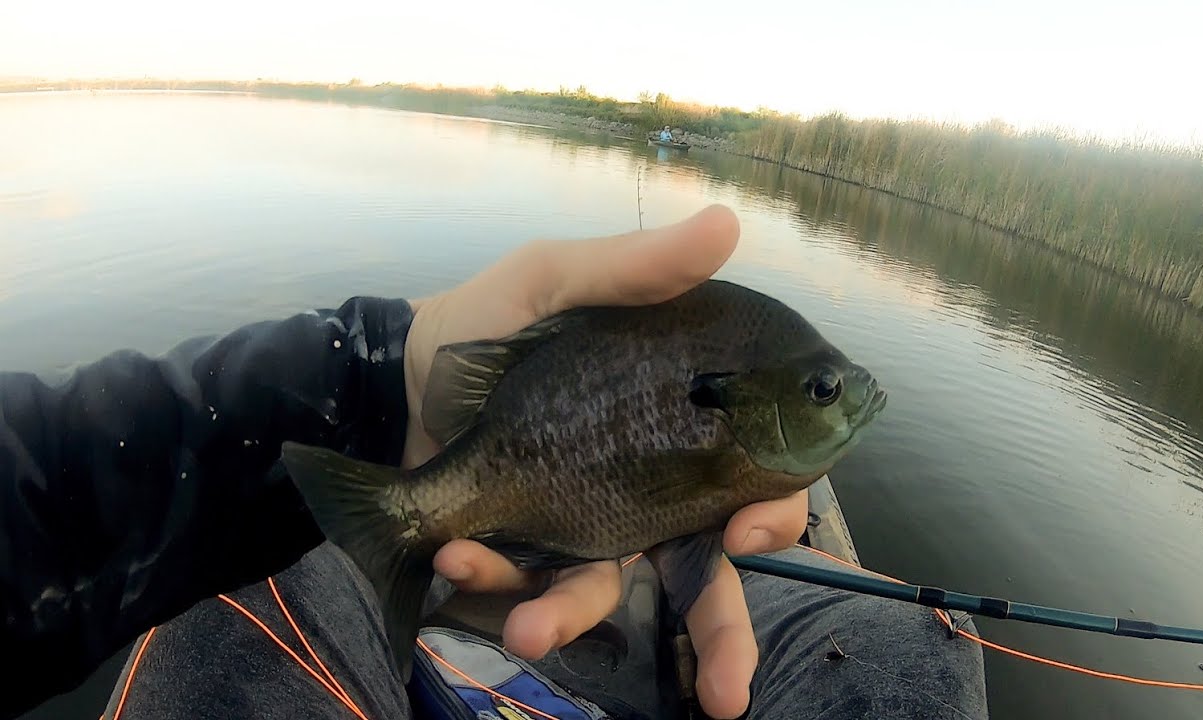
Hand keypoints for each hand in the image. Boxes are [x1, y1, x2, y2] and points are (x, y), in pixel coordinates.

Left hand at [401, 205, 808, 717]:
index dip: (773, 516)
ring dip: (570, 620)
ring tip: (525, 631)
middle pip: (708, 577)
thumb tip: (727, 225)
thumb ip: (635, 268)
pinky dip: (493, 582)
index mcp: (675, 426)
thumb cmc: (489, 321)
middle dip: (724, 639)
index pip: (757, 482)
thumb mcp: (555, 281)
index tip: (744, 532)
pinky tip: (458, 556)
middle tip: (727, 694)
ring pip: (610, 600)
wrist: (391, 372)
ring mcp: (580, 530)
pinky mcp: (519, 556)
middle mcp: (643, 490)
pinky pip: (522, 589)